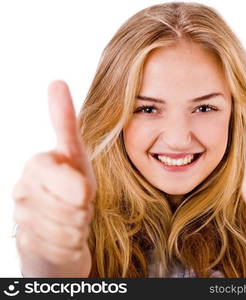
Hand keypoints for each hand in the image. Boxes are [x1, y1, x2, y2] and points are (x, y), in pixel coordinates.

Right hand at [12, 81, 95, 269]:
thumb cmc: (73, 191)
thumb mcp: (75, 155)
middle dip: (82, 208)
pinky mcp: (27, 246)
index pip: (47, 169)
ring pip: (65, 227)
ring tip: (72, 220)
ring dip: (78, 226)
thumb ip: (64, 123)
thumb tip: (56, 81)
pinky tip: (65, 239)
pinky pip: (60, 248)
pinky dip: (71, 245)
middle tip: (79, 206)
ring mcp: (23, 218)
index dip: (73, 184)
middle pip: (66, 202)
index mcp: (36, 166)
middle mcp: (23, 190)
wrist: (62, 232)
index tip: (84, 193)